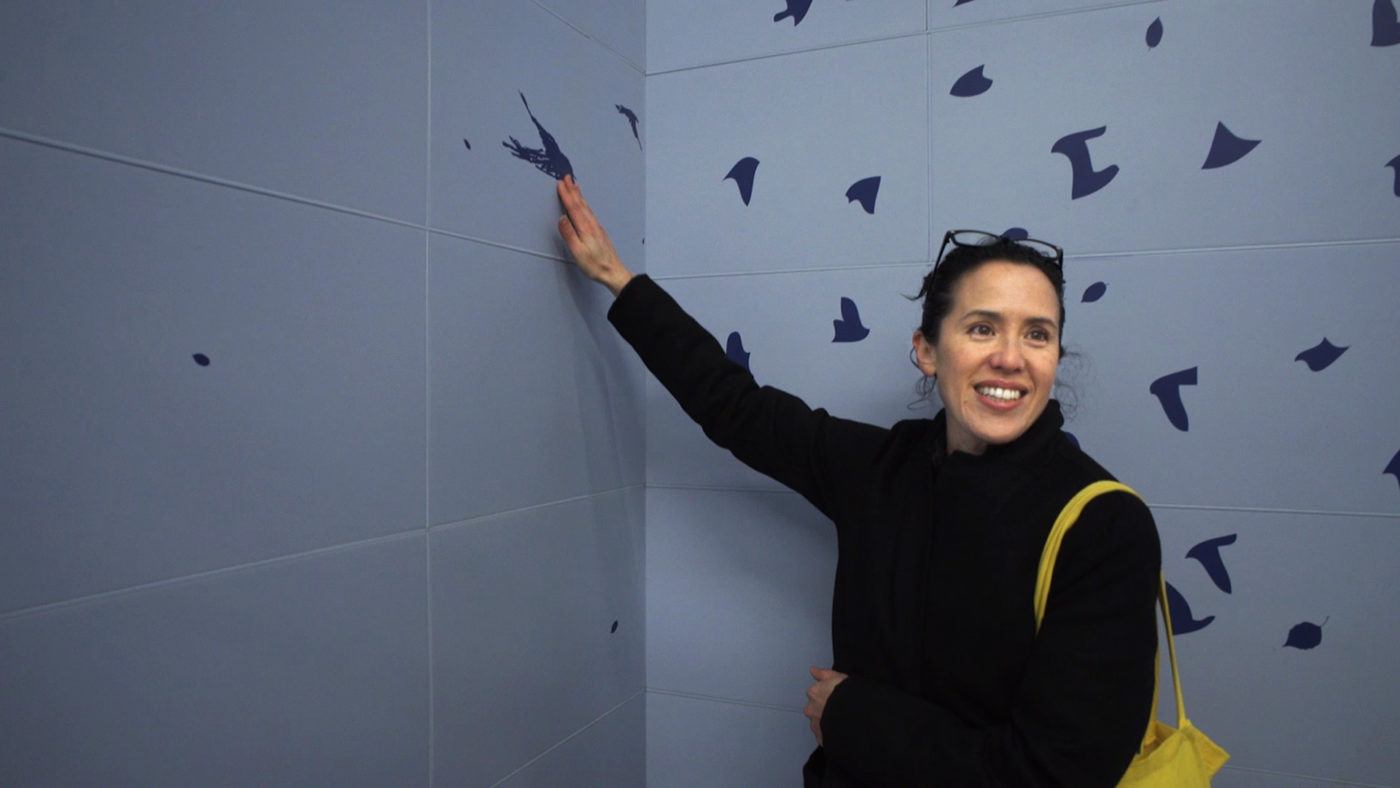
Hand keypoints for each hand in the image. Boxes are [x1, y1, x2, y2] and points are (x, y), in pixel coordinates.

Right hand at [556, 174, 633, 295]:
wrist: (613, 272)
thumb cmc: (594, 265)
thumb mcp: (578, 252)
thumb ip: (569, 234)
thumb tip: (562, 218)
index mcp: (585, 228)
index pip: (573, 208)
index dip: (566, 195)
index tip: (560, 183)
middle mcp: (592, 224)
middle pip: (580, 203)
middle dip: (573, 190)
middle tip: (567, 177)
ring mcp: (597, 227)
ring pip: (586, 207)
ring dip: (579, 195)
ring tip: (575, 185)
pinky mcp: (599, 231)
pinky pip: (590, 212)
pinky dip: (585, 204)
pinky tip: (584, 204)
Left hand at [804, 665, 847, 746]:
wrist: (856, 718)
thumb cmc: (849, 697)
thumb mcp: (839, 677)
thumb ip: (824, 674)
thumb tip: (813, 670)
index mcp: (814, 693)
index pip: (815, 692)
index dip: (826, 694)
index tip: (834, 696)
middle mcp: (812, 709)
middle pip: (815, 708)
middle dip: (824, 709)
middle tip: (839, 708)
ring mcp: (816, 725)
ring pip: (819, 722)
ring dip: (826, 722)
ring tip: (842, 720)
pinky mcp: (822, 739)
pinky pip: (824, 736)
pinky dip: (830, 734)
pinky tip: (841, 730)